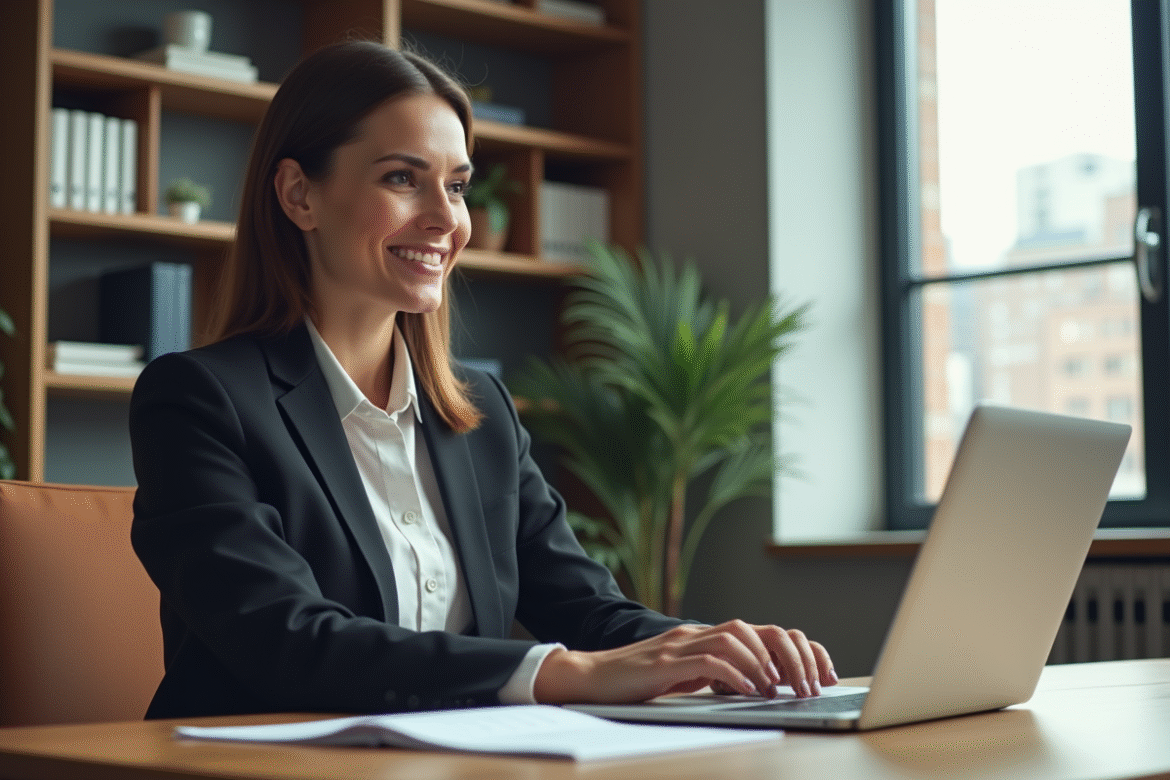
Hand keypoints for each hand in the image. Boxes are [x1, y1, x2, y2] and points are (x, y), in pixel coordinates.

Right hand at [532, 620, 835, 704]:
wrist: (589, 677)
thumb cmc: (636, 682)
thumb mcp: (686, 678)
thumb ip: (716, 675)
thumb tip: (755, 687)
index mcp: (706, 636)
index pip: (763, 631)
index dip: (796, 649)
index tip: (821, 674)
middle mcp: (698, 633)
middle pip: (758, 629)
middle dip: (790, 656)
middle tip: (807, 686)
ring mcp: (681, 643)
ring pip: (738, 637)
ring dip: (765, 664)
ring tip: (779, 689)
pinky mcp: (666, 661)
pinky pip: (710, 659)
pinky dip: (735, 674)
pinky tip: (747, 690)